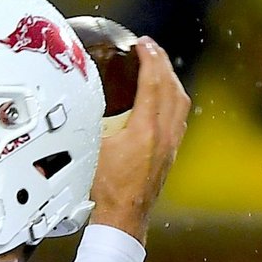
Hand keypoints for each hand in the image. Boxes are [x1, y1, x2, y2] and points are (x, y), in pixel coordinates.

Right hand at [89, 36, 190, 244]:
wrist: (123, 218)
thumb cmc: (105, 190)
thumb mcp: (91, 149)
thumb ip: (92, 124)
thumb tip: (81, 105)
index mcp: (145, 130)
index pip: (153, 83)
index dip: (149, 59)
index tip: (143, 44)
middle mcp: (164, 135)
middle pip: (172, 89)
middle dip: (162, 64)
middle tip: (151, 50)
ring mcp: (170, 146)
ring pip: (180, 103)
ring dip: (170, 81)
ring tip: (158, 70)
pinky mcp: (169, 156)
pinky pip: (179, 118)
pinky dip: (172, 100)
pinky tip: (162, 102)